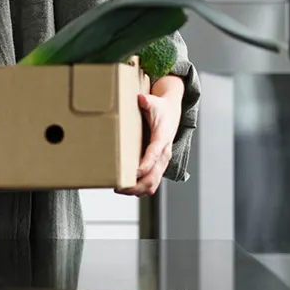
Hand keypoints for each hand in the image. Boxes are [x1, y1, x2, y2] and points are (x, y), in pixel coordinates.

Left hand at [117, 75, 182, 196]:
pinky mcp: (158, 166)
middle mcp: (164, 153)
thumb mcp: (155, 102)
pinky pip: (152, 183)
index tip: (135, 172)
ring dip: (137, 190)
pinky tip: (126, 188)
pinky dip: (140, 189)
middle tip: (119, 186)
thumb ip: (148, 102)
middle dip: (136, 184)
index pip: (155, 154)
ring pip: (153, 183)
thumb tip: (141, 99)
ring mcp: (162, 162)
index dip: (146, 164)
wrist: (171, 114)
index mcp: (162, 138)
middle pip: (154, 175)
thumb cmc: (161, 109)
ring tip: (119, 189)